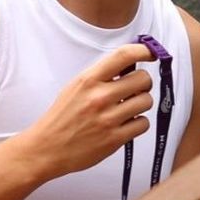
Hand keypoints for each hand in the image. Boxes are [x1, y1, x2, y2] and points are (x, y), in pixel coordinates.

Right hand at [21, 44, 155, 178]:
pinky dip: (138, 123)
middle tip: (135, 90)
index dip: (144, 51)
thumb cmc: (62, 117)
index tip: (152, 53)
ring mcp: (108, 119)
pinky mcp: (114, 139)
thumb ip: (100, 77)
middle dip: (143, 83)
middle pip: (143, 79)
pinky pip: (143, 124)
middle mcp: (99, 97)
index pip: (123, 56)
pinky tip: (126, 124)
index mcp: (88, 80)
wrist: (47, 148)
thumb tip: (129, 65)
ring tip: (128, 109)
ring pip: (146, 101)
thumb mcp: (75, 88)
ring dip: (141, 104)